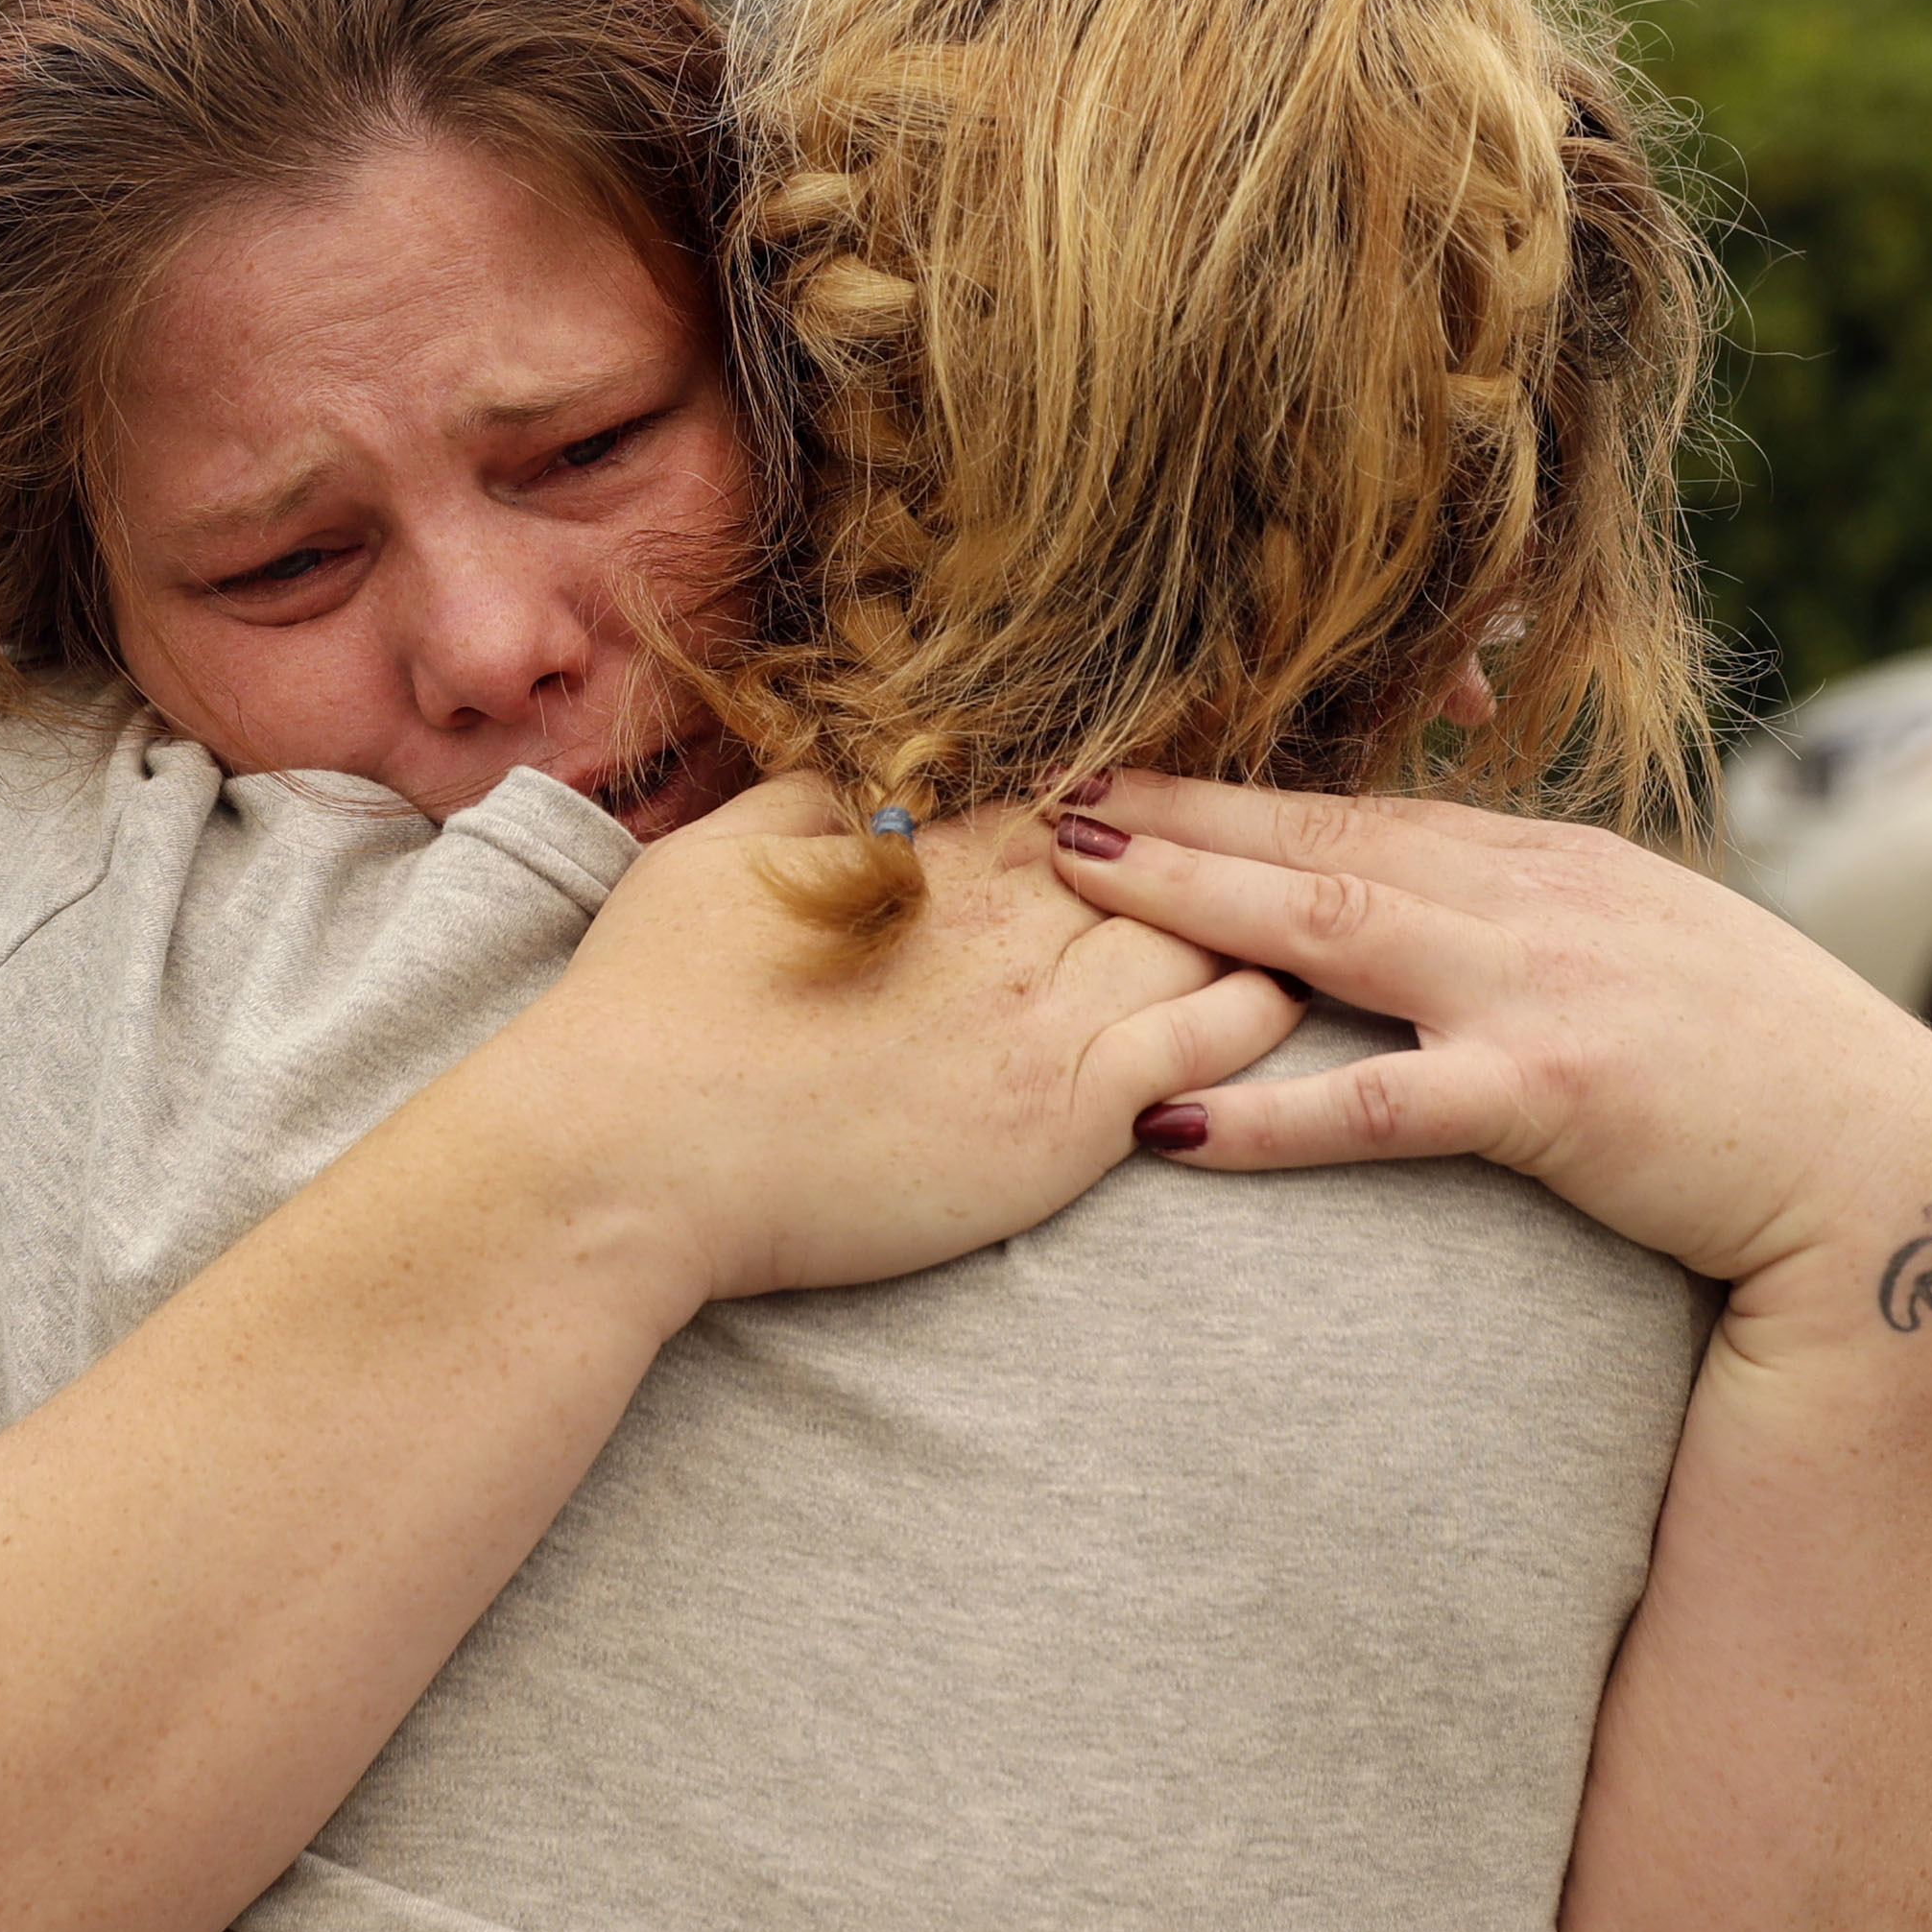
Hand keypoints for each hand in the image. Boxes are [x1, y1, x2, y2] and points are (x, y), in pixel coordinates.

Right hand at [473, 779, 1302, 1316]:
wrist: (631, 1152)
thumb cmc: (646, 1010)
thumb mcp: (709, 857)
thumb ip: (801, 802)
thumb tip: (861, 780)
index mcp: (925, 848)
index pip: (1060, 802)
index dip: (1114, 802)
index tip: (1155, 799)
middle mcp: (1003, 918)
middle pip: (1152, 863)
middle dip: (1206, 854)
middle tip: (1268, 848)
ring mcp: (1043, 1016)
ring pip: (1199, 939)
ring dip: (1248, 923)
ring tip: (1300, 917)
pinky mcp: (1065, 1116)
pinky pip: (1209, 1045)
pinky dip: (1257, 1011)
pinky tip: (1285, 997)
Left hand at [1048, 774, 1931, 1361]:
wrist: (1889, 1168)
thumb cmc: (1760, 1074)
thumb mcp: (1642, 958)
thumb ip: (1535, 924)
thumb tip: (1431, 908)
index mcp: (1553, 866)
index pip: (1366, 814)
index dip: (1239, 793)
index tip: (1133, 774)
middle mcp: (1536, 903)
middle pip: (1321, 842)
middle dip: (1180, 813)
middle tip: (1051, 791)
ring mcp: (1540, 993)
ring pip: (1327, 932)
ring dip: (1191, 904)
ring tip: (1076, 880)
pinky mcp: (1552, 1099)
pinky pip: (1376, 1105)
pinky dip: (1265, 1113)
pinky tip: (1168, 1116)